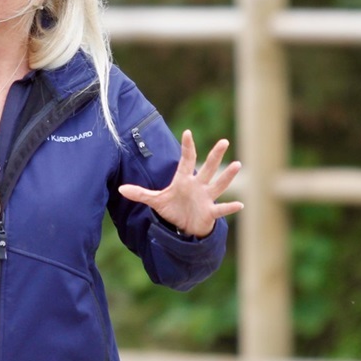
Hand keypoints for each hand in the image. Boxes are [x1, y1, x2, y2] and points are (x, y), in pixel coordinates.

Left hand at [117, 130, 242, 237]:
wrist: (184, 228)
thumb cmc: (173, 210)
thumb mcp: (156, 201)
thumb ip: (140, 193)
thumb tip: (120, 189)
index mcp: (184, 180)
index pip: (187, 160)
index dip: (187, 147)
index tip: (187, 132)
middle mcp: (198, 185)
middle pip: (208, 168)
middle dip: (215, 155)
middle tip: (224, 141)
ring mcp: (206, 198)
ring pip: (218, 184)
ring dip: (227, 176)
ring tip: (237, 165)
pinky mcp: (210, 212)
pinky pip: (221, 209)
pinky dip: (230, 207)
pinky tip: (240, 204)